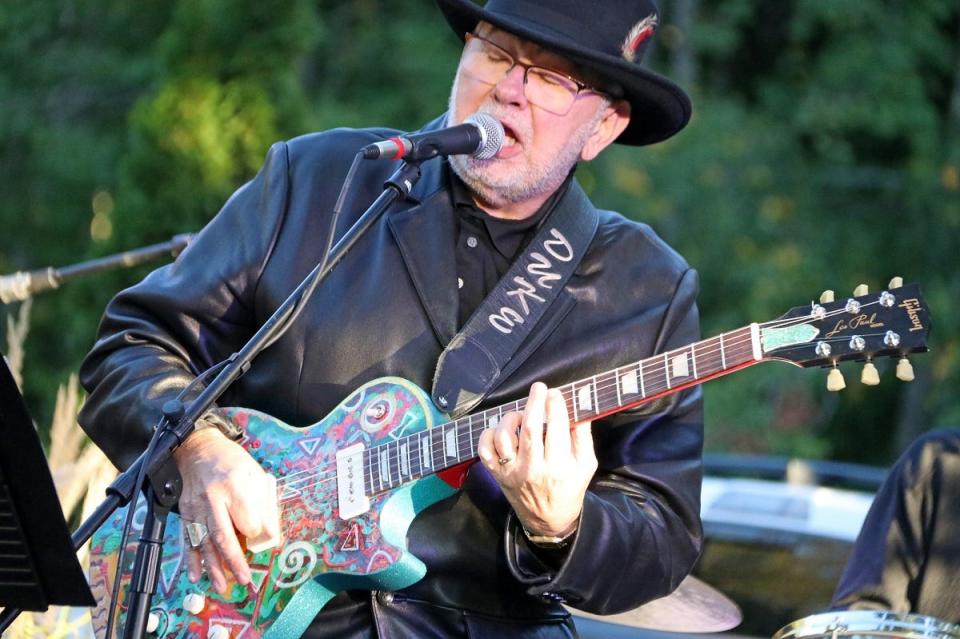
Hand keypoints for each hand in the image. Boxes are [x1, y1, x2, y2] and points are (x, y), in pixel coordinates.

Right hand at [173, 427, 280, 592]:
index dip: (256, 534)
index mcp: (234, 484)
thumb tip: (269, 534)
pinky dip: (191, 559)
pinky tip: (196, 575)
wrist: (197, 448)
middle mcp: (213, 497)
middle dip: (234, 562)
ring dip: (213, 567)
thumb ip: (263, 503)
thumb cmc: (231, 461)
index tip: (263, 541)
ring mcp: (195, 506)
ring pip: (204, 542)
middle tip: (245, 580)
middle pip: (223, 536)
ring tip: (223, 585)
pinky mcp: (184, 512)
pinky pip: (188, 539)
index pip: (247, 520)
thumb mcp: (255, 474)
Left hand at [478, 382, 597, 536]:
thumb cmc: (569, 488)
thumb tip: (580, 409)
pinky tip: (501, 432)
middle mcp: (533, 468)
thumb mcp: (586, 465)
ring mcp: (512, 471)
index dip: (555, 406)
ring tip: (520, 416)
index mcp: (559, 466)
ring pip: (503, 437)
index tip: (555, 393)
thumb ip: (583, 438)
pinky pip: (485, 450)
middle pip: (528, 428)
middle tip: (539, 388)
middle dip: (534, 402)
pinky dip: (488, 435)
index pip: (556, 428)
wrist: (548, 520)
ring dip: (511, 419)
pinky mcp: (497, 474)